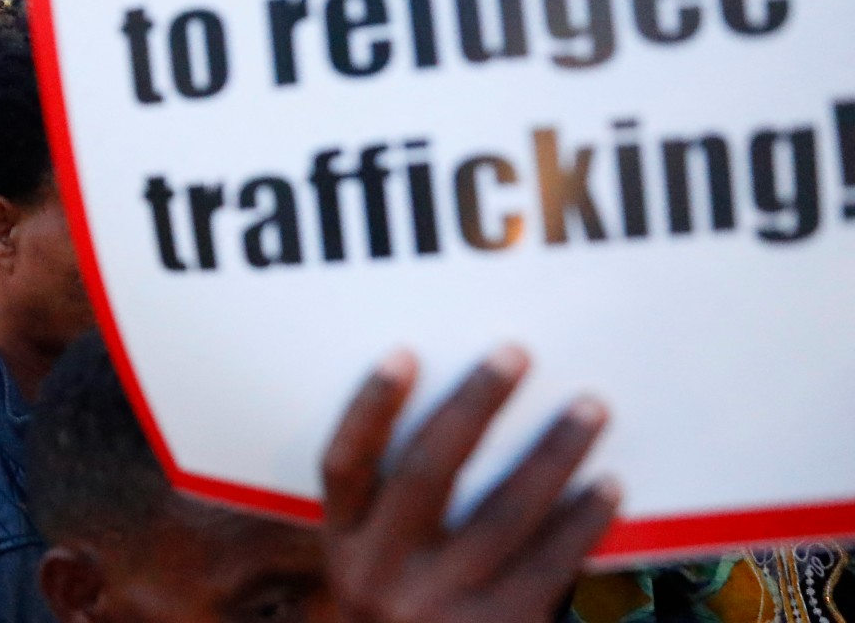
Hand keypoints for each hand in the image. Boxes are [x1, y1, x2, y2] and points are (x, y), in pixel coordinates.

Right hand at [321, 348, 619, 622]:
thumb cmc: (410, 617)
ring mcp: (436, 607)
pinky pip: (549, 563)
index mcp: (342, 547)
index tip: (405, 354)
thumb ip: (395, 515)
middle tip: (516, 354)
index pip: (344, 464)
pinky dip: (583, 520)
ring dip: (553, 452)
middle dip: (474, 403)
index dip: (369, 407)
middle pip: (425, 471)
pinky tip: (607, 486)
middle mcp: (378, 574)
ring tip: (589, 408)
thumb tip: (467, 416)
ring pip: (502, 512)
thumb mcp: (375, 571)